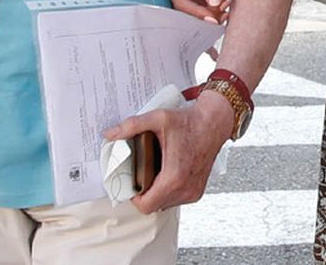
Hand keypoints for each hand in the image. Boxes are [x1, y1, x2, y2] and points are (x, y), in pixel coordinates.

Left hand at [103, 93, 234, 214]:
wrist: (214, 123)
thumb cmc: (190, 122)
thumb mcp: (158, 119)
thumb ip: (132, 126)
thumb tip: (111, 134)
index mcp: (173, 177)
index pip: (146, 205)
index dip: (133, 198)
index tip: (131, 184)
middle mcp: (185, 188)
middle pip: (154, 207)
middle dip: (143, 194)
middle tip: (139, 177)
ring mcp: (192, 192)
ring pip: (165, 205)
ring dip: (155, 194)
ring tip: (152, 176)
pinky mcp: (197, 191)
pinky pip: (176, 200)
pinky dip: (167, 192)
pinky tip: (164, 177)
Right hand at [166, 0, 232, 23]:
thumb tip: (213, 3)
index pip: (181, 3)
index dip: (196, 13)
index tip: (212, 18)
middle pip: (187, 15)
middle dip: (204, 19)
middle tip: (219, 22)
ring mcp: (191, 0)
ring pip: (197, 19)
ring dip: (212, 19)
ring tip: (226, 13)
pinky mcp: (202, 4)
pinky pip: (207, 17)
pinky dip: (217, 17)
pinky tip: (227, 12)